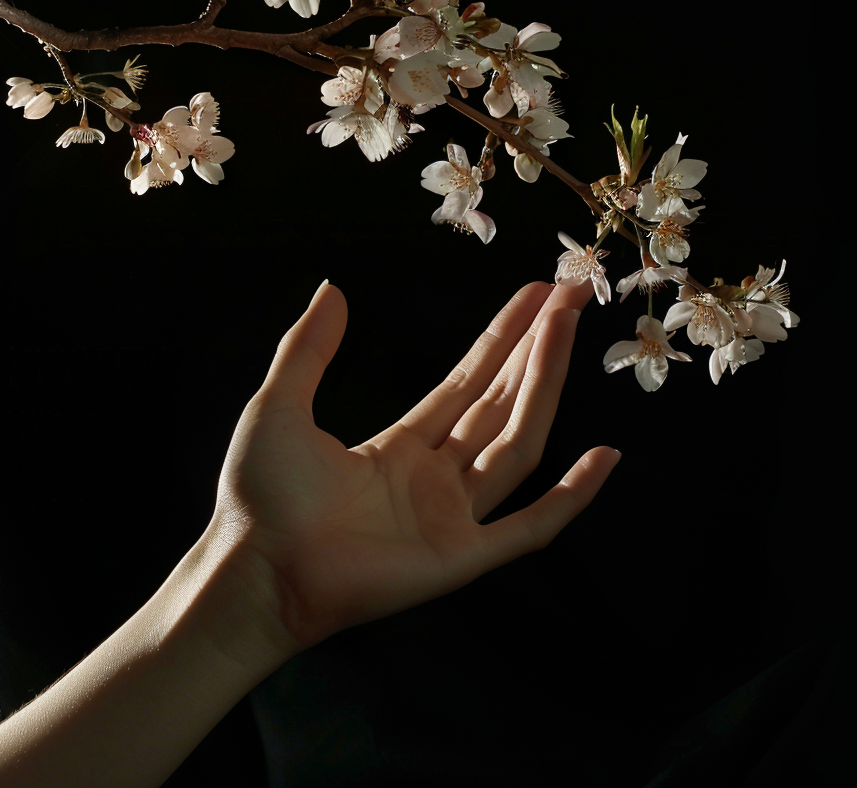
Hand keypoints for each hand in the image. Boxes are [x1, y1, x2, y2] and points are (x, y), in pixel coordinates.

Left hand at [211, 280, 619, 651]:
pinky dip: (570, 497)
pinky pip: (530, 526)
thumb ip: (309, 348)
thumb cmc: (260, 495)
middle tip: (573, 293)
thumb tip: (333, 288)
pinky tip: (603, 456)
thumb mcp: (280, 404)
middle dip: (537, 347)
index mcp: (400, 445)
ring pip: (516, 443)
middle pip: (501, 401)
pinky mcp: (462, 557)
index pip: (467, 382)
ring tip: (570, 329)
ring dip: (546, 386)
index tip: (536, 295)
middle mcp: (435, 476)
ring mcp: (453, 517)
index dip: (503, 339)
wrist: (252, 568)